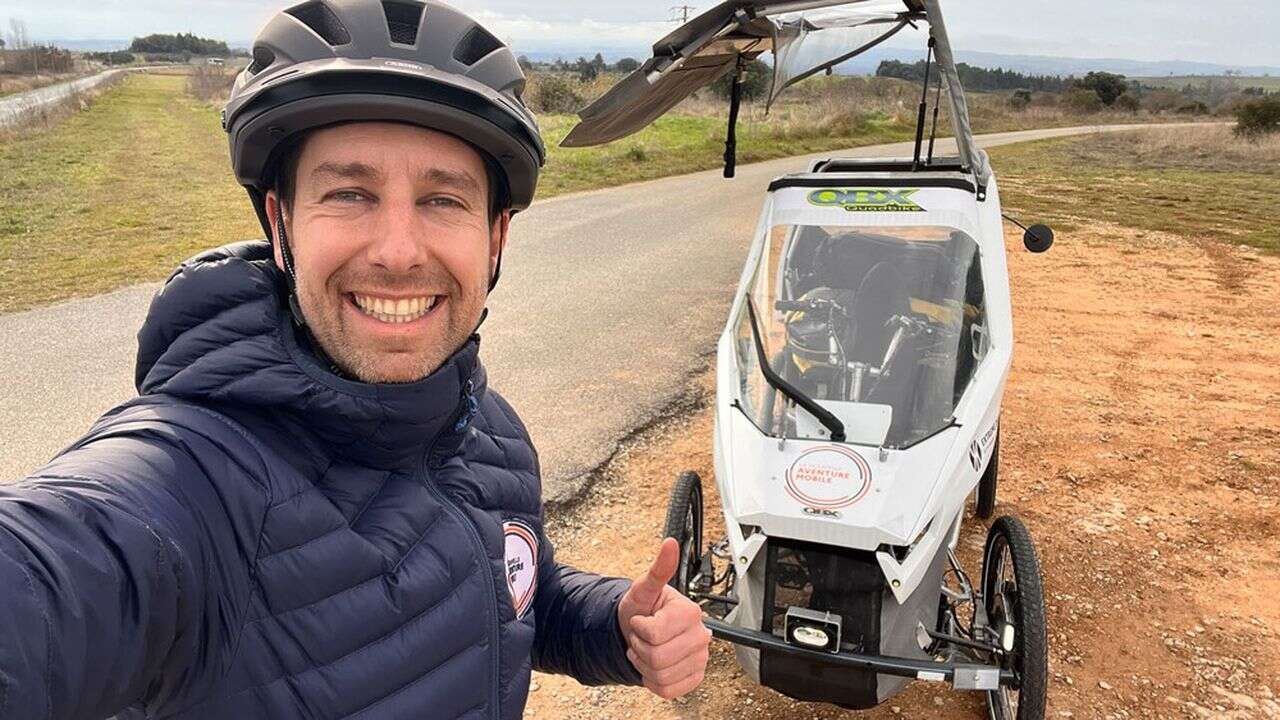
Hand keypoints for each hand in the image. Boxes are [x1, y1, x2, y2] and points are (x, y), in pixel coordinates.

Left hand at [616, 538, 712, 699]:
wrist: (640, 630)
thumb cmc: (643, 608)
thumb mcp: (643, 589)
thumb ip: (658, 569)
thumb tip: (669, 544)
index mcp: (691, 612)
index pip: (655, 633)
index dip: (639, 629)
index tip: (642, 620)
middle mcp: (701, 636)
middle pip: (658, 657)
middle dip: (640, 647)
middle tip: (642, 636)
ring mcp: (700, 659)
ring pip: (661, 675)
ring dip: (644, 664)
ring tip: (647, 649)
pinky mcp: (695, 677)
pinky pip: (668, 690)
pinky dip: (652, 681)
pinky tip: (653, 665)